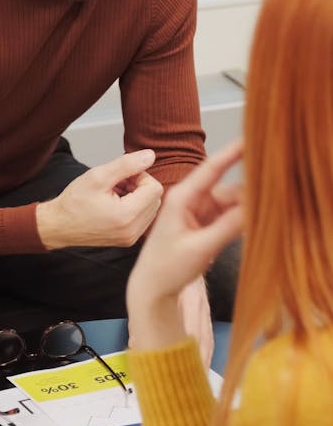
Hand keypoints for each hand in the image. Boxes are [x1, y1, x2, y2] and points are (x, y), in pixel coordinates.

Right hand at [36, 149, 162, 249]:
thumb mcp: (98, 176)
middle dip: (138, 186)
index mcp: (127, 216)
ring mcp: (131, 237)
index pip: (154, 187)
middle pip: (155, 198)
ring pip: (151, 207)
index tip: (120, 176)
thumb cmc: (74, 202)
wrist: (59, 225)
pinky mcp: (128, 239)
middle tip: (115, 184)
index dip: (139, 175)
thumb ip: (126, 164)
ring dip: (136, 196)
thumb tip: (150, 155)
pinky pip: (143, 218)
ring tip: (113, 194)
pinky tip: (115, 204)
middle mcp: (133, 231)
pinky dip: (133, 207)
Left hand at [126, 139, 242, 356]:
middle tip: (271, 202)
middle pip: (228, 188)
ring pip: (232, 203)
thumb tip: (253, 208)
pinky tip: (253, 228)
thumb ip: (226, 228)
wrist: (153, 288)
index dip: (232, 152)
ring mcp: (199, 212)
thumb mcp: (199, 248)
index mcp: (182, 198)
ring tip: (262, 221)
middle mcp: (191, 200)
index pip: (212, 169)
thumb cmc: (166, 267)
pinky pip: (230, 215)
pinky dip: (241, 220)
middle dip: (248, 194)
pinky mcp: (205, 224)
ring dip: (246, 210)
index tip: (251, 138)